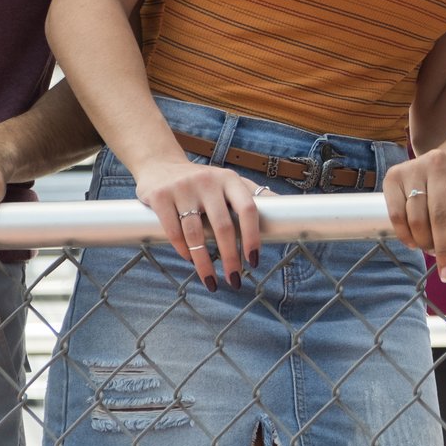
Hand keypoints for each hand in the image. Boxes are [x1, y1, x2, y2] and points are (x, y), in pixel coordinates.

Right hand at [132, 158, 262, 288]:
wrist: (161, 165)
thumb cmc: (203, 181)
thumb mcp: (229, 181)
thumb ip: (253, 194)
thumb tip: (285, 206)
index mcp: (229, 179)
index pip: (247, 209)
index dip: (253, 236)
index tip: (253, 261)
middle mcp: (207, 181)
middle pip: (223, 226)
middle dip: (230, 258)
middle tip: (234, 279)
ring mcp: (182, 188)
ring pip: (195, 234)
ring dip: (204, 263)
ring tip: (211, 280)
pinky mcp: (160, 197)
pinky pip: (174, 231)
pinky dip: (184, 251)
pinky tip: (190, 261)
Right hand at [383, 150, 445, 281]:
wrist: (440, 167)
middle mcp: (439, 160)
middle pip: (440, 215)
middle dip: (443, 248)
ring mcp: (414, 166)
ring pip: (417, 217)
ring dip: (424, 243)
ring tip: (432, 253)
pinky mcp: (393, 174)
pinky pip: (396, 214)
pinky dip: (404, 234)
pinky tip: (414, 244)